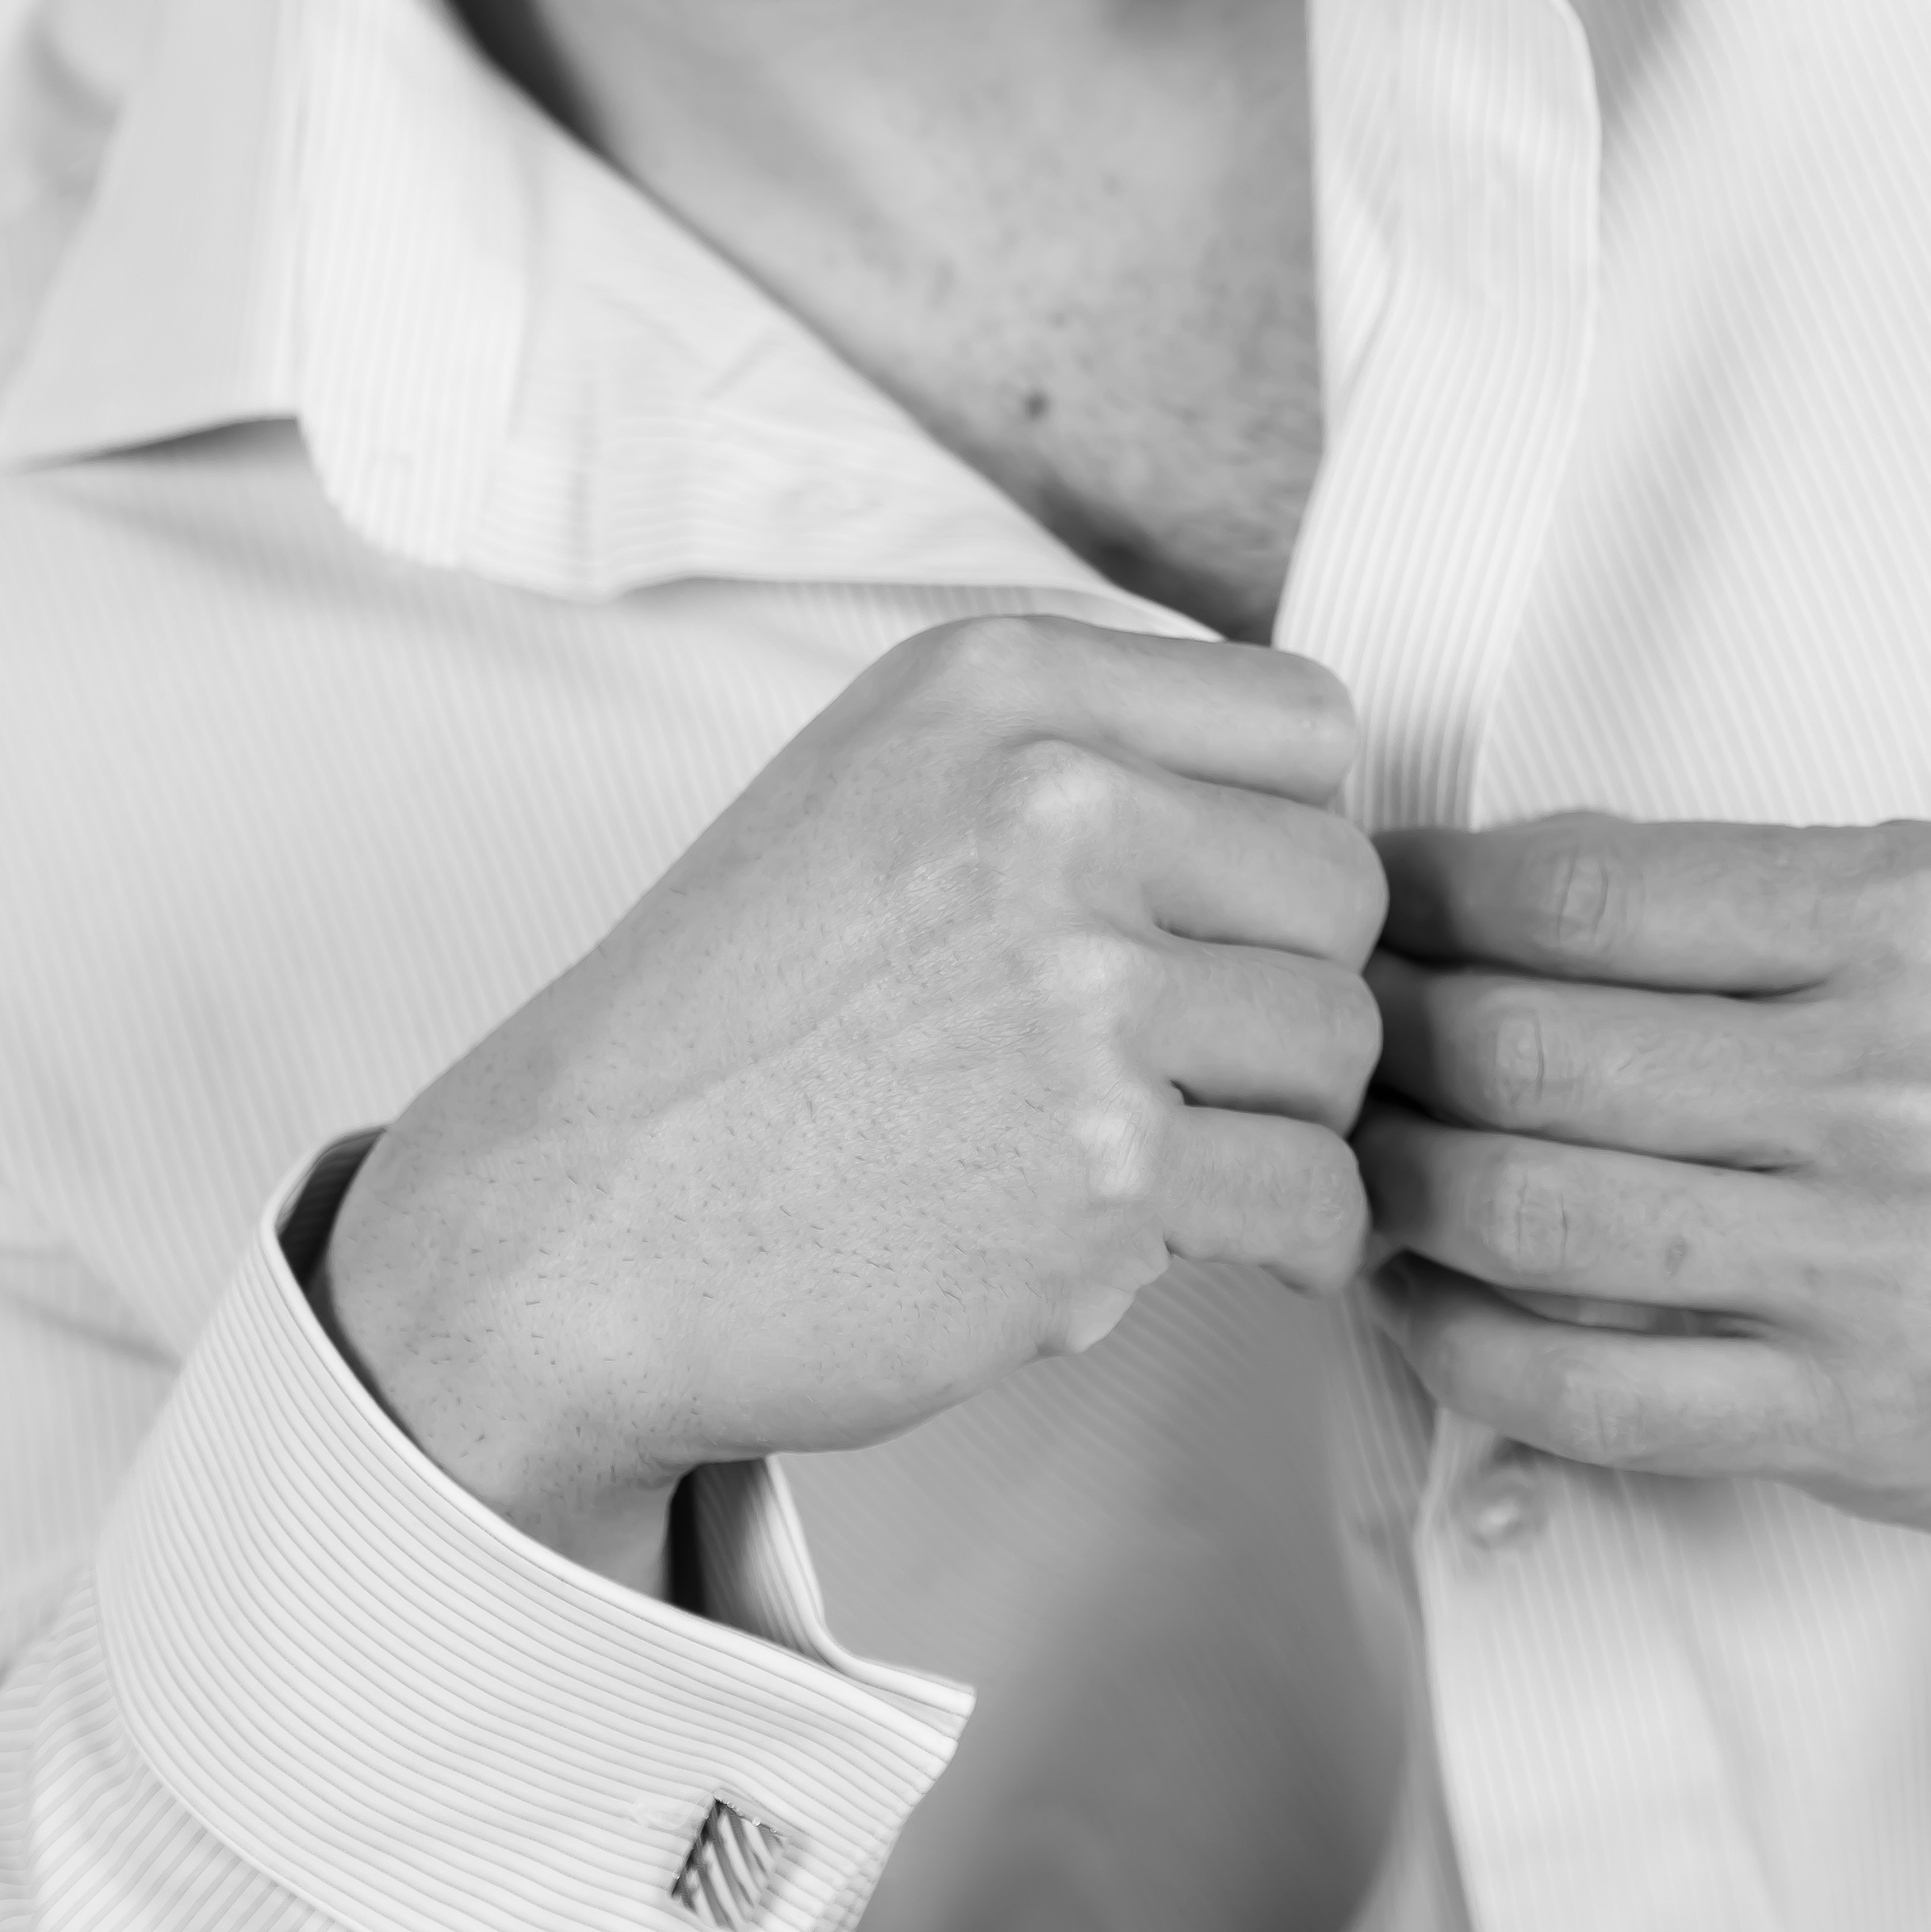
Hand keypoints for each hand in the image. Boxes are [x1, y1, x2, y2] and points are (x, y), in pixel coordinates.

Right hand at [317, 616, 1382, 1588]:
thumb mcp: (882, 776)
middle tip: (1196, 1054)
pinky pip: (1319, 1197)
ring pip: (1345, 1044)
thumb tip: (1316, 783)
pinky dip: (1292, 1243)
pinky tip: (1193, 1238)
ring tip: (1166, 1145)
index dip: (1287, 832)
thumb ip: (1083, 742)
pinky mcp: (1102, 1176)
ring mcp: (1079, 995)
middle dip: (1293, 982)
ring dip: (1284, 1118)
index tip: (1220, 911)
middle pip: (1347, 887)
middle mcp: (1048, 810)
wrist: (583, 1221)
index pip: (1308, 723)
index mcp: (1000, 688)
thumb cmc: (745, 1014)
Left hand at [1355, 814, 1930, 1544]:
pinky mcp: (1855, 1414)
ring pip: (1529, 1215)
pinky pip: (1589, 1390)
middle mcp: (1888, 1080)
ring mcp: (1872, 1261)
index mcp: (1905, 916)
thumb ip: (1736, 894)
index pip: (1570, 890)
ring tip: (1341, 1159)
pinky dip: (1459, 1341)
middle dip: (1373, 1042)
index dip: (1416, 897)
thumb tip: (1486, 886)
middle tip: (1311, 1034)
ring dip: (1388, 1190)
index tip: (1351, 900)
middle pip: (1521, 1051)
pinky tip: (1414, 1295)